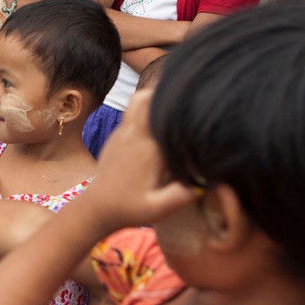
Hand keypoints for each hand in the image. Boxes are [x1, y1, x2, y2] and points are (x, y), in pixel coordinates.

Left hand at [81, 92, 194, 230]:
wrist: (96, 209)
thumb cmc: (128, 209)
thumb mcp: (158, 209)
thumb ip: (181, 196)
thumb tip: (207, 181)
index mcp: (146, 148)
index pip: (162, 113)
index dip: (179, 105)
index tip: (198, 106)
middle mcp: (132, 136)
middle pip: (146, 98)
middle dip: (166, 95)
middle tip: (187, 103)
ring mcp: (121, 134)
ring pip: (137, 102)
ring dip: (154, 101)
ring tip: (174, 112)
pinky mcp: (116, 138)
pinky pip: (132, 115)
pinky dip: (147, 113)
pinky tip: (161, 127)